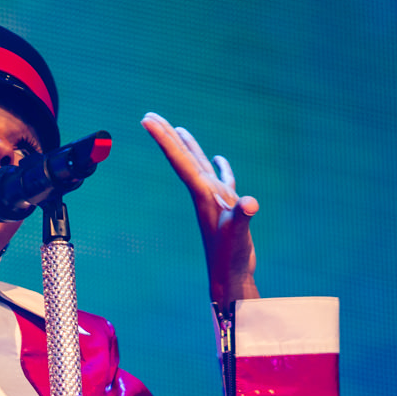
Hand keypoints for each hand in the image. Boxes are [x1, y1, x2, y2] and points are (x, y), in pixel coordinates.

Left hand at [141, 112, 259, 301]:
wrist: (231, 279)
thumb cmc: (231, 259)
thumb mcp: (238, 236)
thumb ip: (242, 218)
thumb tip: (249, 203)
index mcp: (203, 196)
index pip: (181, 161)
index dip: (164, 139)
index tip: (147, 120)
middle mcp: (205, 195)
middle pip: (183, 159)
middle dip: (167, 137)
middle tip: (149, 116)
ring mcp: (215, 201)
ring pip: (200, 165)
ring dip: (188, 147)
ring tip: (177, 128)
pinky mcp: (227, 209)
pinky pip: (223, 181)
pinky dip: (222, 168)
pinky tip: (220, 158)